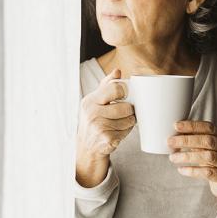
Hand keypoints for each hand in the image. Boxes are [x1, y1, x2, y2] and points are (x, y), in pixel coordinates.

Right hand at [75, 69, 136, 186]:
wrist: (86, 146)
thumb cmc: (94, 120)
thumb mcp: (95, 102)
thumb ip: (106, 85)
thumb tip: (118, 71)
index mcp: (90, 101)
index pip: (115, 89)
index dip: (125, 92)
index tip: (126, 96)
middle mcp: (92, 113)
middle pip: (126, 107)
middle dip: (130, 111)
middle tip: (126, 113)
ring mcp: (99, 127)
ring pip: (129, 120)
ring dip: (129, 122)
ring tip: (121, 123)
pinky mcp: (107, 139)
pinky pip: (127, 132)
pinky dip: (126, 133)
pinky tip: (118, 133)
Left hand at [168, 121, 216, 217]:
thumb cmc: (214, 162)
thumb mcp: (208, 148)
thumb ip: (196, 139)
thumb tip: (175, 132)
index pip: (209, 127)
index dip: (192, 126)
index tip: (175, 126)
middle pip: (208, 141)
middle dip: (187, 140)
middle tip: (170, 142)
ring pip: (208, 157)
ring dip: (187, 156)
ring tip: (172, 157)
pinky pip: (208, 173)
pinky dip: (192, 171)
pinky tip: (181, 170)